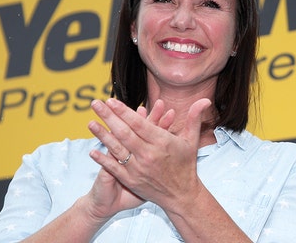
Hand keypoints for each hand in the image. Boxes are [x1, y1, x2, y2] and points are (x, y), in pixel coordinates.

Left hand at [88, 98, 210, 210]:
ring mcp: (139, 169)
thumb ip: (195, 118)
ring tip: (89, 122)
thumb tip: (205, 99)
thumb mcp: (191, 141)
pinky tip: (91, 151)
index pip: (139, 123)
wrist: (182, 196)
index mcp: (162, 142)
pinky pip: (114, 168)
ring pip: (117, 149)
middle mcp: (149, 154)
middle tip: (95, 103)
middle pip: (124, 133)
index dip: (124, 111)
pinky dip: (102, 159)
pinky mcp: (132, 180)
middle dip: (108, 117)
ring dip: (101, 135)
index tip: (111, 101)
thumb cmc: (186, 165)